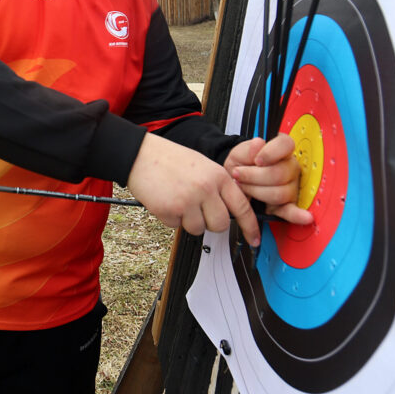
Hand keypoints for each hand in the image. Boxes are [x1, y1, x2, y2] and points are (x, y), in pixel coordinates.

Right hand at [127, 132, 260, 245]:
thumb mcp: (203, 165)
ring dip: (188, 220)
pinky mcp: (171, 210)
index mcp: (218, 175)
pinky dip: (171, 218)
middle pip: (220, 224)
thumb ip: (218, 186)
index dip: (250, 226)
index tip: (254, 239)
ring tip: (179, 200)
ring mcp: (189, 200)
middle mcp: (206, 188)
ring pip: (198, 228)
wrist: (141, 154)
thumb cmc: (170, 159)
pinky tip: (167, 200)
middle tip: (198, 210)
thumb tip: (230, 209)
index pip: (242, 206)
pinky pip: (177, 226)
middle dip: (210, 222)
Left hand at [224, 133, 312, 225]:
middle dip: (254, 176)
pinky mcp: (287, 204)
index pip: (286, 145)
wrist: (235, 180)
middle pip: (279, 174)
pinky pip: (293, 210)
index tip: (257, 160)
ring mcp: (292, 186)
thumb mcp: (239, 153)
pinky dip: (298, 215)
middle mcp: (290, 167)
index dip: (270, 153)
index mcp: (281, 150)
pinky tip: (305, 217)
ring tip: (245, 187)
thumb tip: (259, 144)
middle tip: (239, 175)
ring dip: (257, 192)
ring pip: (279, 193)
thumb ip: (248, 148)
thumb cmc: (241, 165)